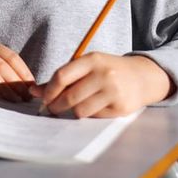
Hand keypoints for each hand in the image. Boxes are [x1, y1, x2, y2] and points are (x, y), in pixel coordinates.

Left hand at [31, 53, 172, 117]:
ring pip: (80, 110)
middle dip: (56, 106)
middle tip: (52, 109)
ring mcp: (113, 91)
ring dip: (74, 112)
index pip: (62, 76)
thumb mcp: (88, 66)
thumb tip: (34, 91)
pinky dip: (90, 115)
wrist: (142, 77)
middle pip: (70, 96)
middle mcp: (104, 74)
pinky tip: (94, 107)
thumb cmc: (108, 71)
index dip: (49, 90)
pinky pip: (94, 117)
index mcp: (92, 60)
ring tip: (76, 106)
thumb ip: (63, 77)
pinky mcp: (120, 107)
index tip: (44, 99)